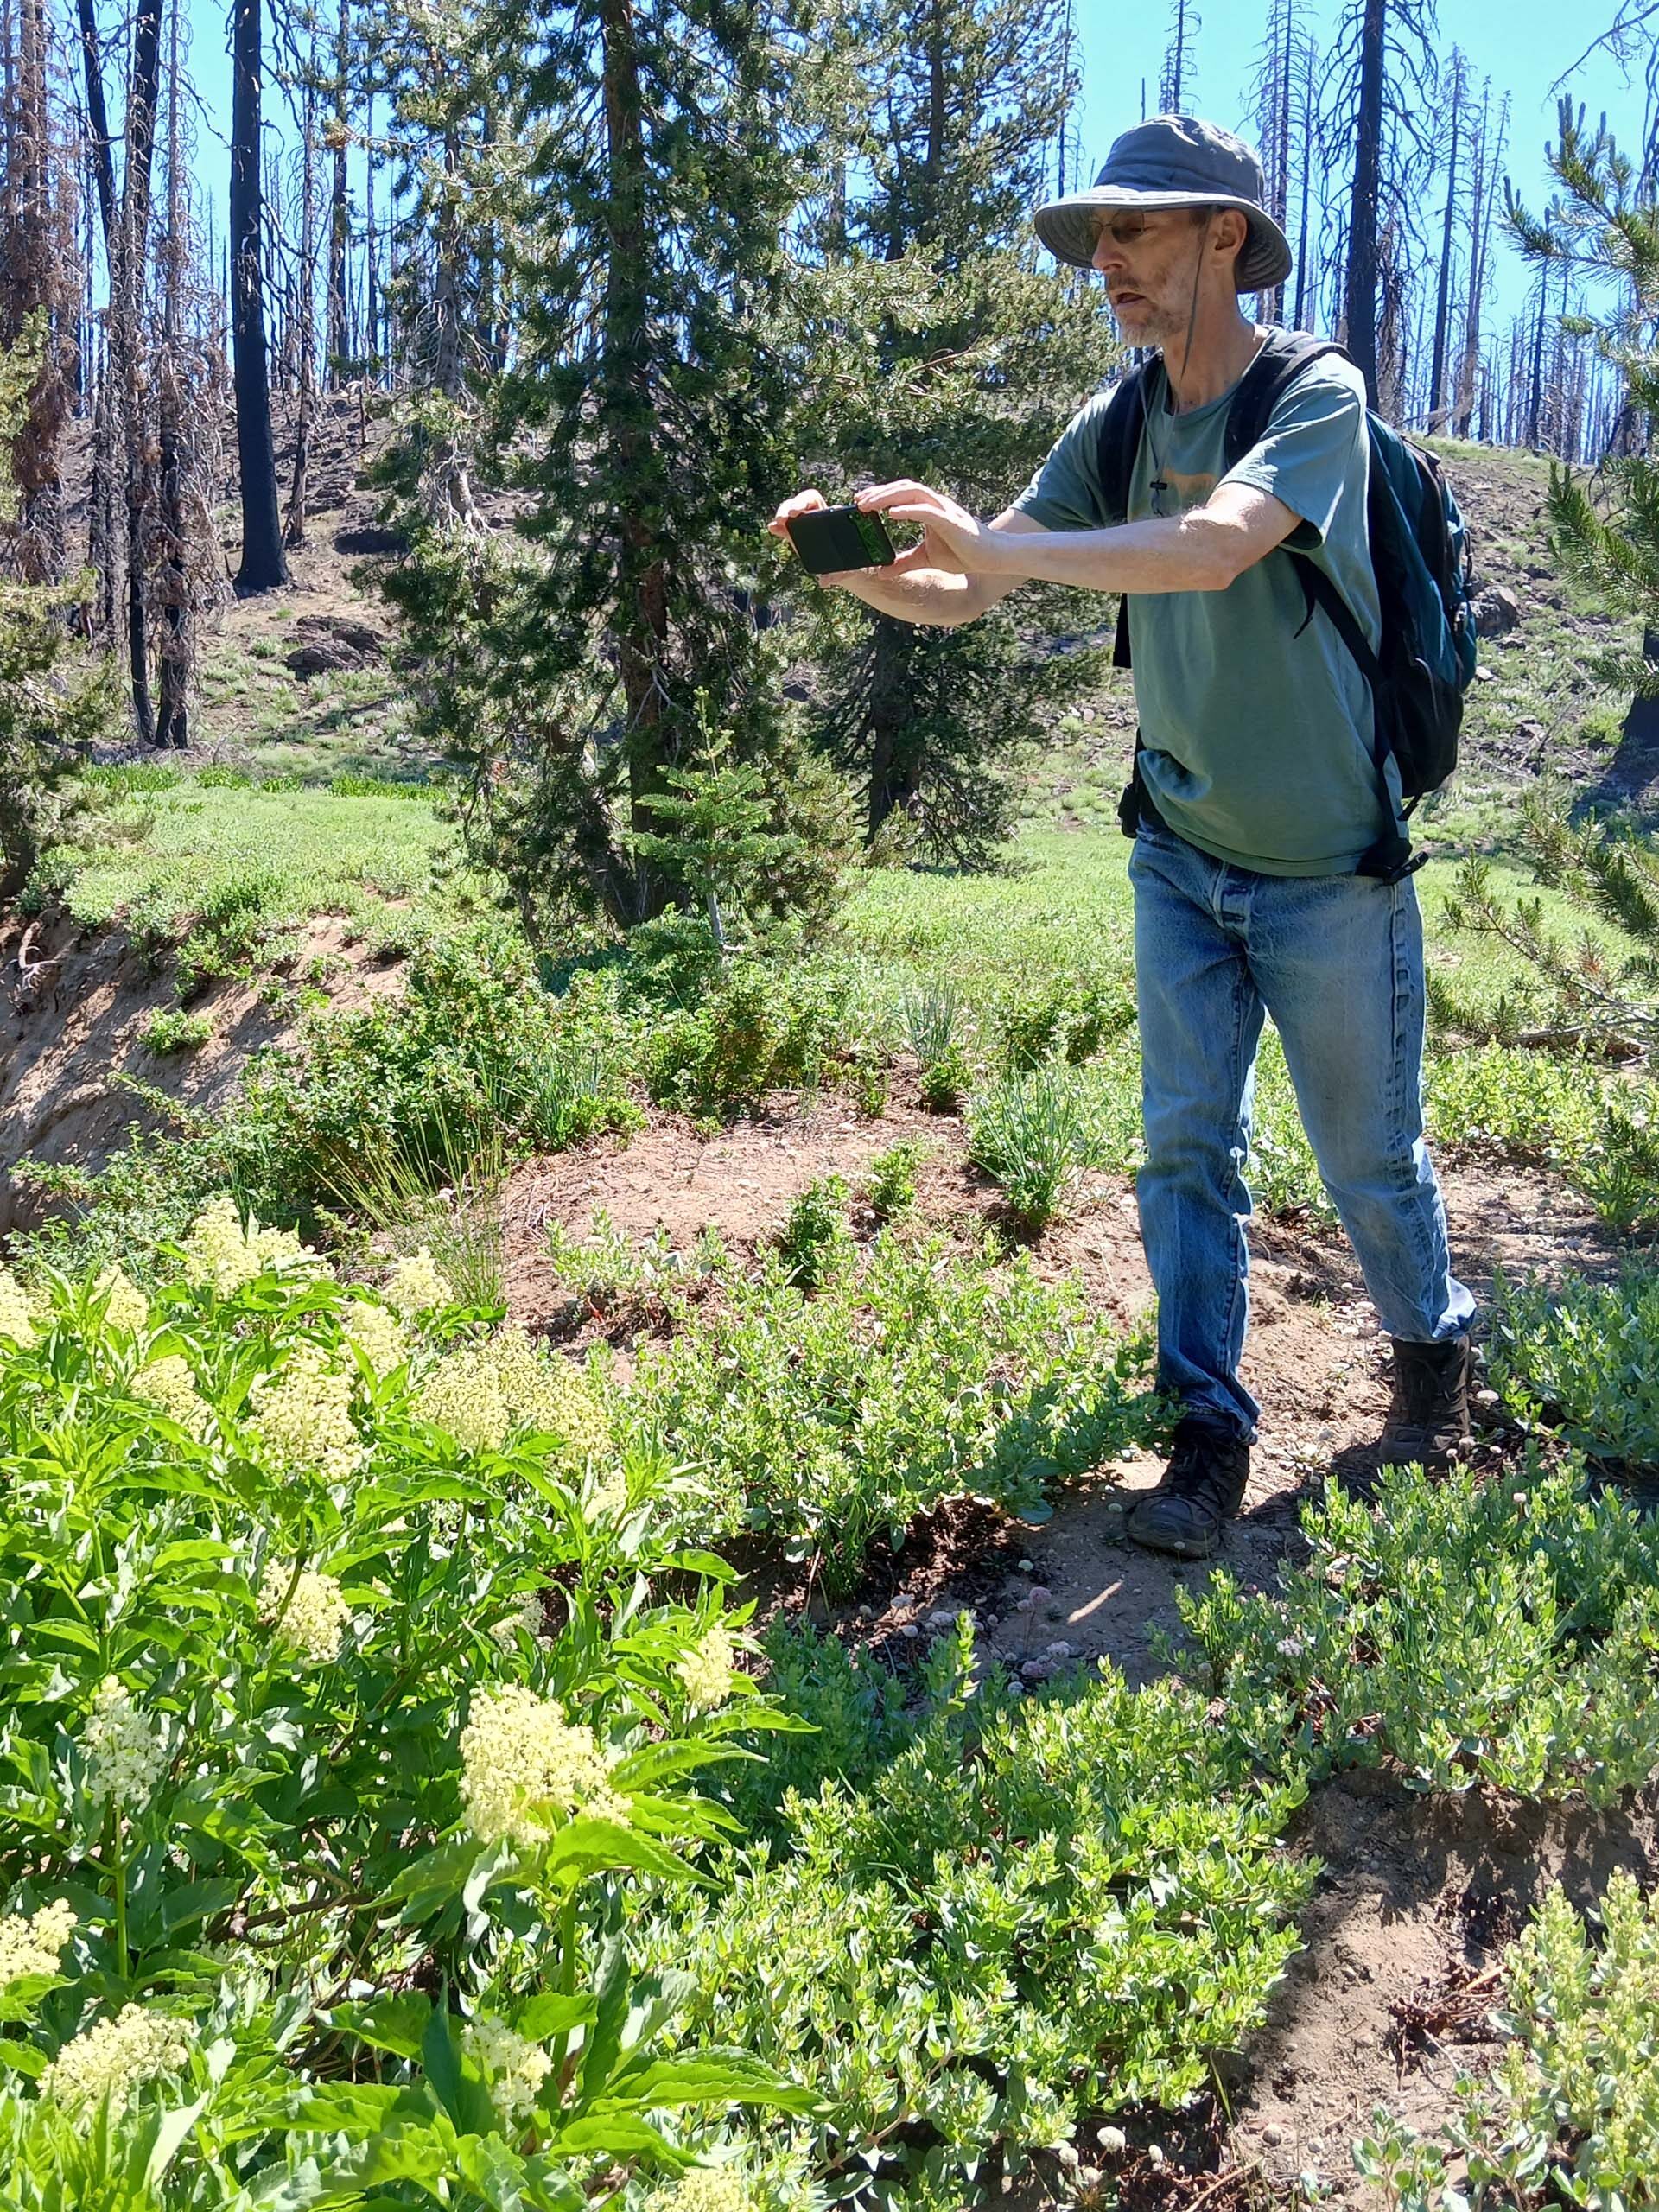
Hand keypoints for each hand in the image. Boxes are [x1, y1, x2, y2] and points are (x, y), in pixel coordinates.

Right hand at [768, 487, 859, 586]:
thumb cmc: (852, 565)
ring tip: (777, 523)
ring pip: (790, 513)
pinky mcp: (797, 536)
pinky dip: (778, 527)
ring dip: (782, 514)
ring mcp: (805, 526)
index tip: (797, 512)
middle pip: (800, 503)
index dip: (803, 501)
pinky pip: (785, 528)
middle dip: (789, 506)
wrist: (847, 570)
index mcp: (830, 517)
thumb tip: (823, 582)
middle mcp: (816, 518)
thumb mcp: (847, 569)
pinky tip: (773, 528)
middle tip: (784, 518)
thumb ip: (836, 575)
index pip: (813, 500)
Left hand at [854, 480, 998, 574]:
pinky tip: (891, 513)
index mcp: (929, 509)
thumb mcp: (926, 558)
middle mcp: (935, 505)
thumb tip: (881, 571)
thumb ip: (904, 562)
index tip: (861, 503)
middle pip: (904, 489)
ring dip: (888, 497)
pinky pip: (926, 511)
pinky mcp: (951, 521)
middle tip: (858, 502)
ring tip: (869, 505)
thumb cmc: (963, 554)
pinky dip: (908, 510)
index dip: (881, 495)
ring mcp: (944, 510)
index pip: (902, 495)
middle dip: (879, 493)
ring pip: (913, 494)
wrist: (992, 557)